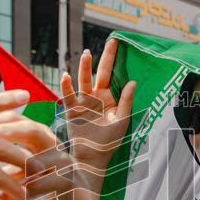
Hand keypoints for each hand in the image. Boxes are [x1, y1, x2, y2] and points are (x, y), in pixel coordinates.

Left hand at [0, 108, 90, 199]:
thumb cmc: (36, 179)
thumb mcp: (11, 166)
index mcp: (33, 133)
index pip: (10, 115)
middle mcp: (49, 142)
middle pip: (27, 127)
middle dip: (0, 132)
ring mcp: (61, 160)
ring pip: (40, 154)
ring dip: (16, 162)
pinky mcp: (68, 181)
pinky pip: (46, 184)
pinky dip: (26, 191)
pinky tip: (4, 199)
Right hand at [60, 39, 135, 170]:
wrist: (92, 158)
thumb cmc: (110, 142)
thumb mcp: (122, 121)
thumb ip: (127, 101)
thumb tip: (132, 81)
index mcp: (110, 97)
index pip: (113, 74)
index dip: (115, 59)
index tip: (118, 42)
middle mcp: (96, 96)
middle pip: (100, 72)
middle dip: (105, 58)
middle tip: (111, 42)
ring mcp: (83, 101)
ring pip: (84, 80)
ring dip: (84, 68)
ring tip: (86, 54)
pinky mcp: (72, 109)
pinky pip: (68, 95)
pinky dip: (66, 86)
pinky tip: (66, 75)